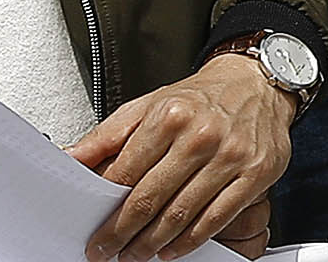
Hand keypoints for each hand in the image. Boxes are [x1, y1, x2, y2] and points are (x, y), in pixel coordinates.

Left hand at [72, 54, 290, 259]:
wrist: (256, 82)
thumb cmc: (200, 98)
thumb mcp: (148, 105)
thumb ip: (107, 136)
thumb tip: (71, 159)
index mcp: (169, 116)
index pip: (126, 175)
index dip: (107, 212)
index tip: (96, 235)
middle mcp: (200, 135)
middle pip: (150, 199)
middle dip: (123, 235)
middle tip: (109, 252)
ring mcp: (230, 155)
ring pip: (181, 214)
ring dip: (153, 243)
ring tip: (137, 254)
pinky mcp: (255, 173)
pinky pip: (217, 218)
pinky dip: (190, 240)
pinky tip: (173, 247)